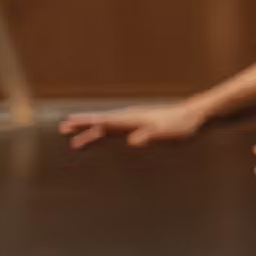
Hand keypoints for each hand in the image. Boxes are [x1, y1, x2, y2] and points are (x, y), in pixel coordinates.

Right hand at [60, 103, 205, 149]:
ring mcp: (134, 119)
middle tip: (63, 128)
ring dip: (91, 128)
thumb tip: (132, 141)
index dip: (87, 123)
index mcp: (133, 119)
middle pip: (101, 121)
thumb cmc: (181, 124)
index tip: (70, 124)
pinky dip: (103, 130)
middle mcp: (130, 117)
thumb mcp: (167, 131)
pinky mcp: (140, 123)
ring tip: (75, 133)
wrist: (193, 114)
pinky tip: (100, 133)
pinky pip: (116, 127)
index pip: (105, 121)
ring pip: (107, 124)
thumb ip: (150, 135)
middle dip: (82, 125)